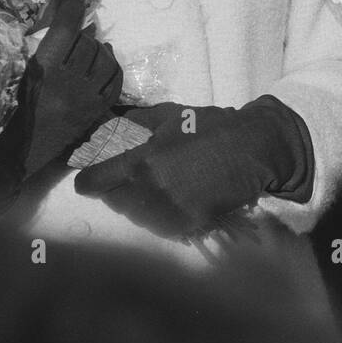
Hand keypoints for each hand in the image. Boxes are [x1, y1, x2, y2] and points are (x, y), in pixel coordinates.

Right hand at [0, 0, 121, 189]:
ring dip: (98, 47)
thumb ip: (35, 39)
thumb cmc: (10, 107)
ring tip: (89, 45)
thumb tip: (58, 8)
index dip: (72, 9)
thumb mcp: (17, 69)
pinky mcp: (97, 112)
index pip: (66, 29)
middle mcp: (69, 83)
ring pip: (105, 59)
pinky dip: (112, 65)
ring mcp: (87, 99)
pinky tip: (104, 59)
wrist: (18, 151)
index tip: (73, 0)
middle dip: (82, 31)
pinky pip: (115, 81)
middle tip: (75, 29)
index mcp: (43, 71)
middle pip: (87, 43)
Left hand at [74, 97, 307, 237]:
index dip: (90, 177)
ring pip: (132, 215)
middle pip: (110, 201)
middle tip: (134, 175)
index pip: (90, 182)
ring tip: (158, 185)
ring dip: (136, 203)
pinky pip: (156, 226)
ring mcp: (167, 212)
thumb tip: (100, 132)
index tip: (96, 172)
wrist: (251, 150)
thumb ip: (129, 124)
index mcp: (139, 160)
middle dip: (116, 188)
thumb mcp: (167, 114)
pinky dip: (158, 216)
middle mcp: (148, 190)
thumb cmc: (209, 126)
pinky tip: (173, 199)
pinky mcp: (184, 227)